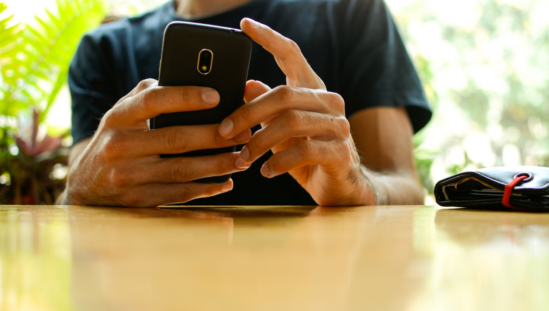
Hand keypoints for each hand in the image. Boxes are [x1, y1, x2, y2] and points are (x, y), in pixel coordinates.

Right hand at [66, 79, 251, 206]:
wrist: (86, 184)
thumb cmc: (114, 139)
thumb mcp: (121, 114)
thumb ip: (145, 95)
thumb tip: (185, 77)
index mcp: (118, 118)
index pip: (154, 101)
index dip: (186, 97)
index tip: (217, 95)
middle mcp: (120, 146)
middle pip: (176, 139)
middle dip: (216, 136)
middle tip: (244, 132)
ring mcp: (128, 176)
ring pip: (182, 170)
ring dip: (217, 165)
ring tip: (242, 158)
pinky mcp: (138, 200)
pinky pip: (179, 194)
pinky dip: (205, 189)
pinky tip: (225, 182)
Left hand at [217, 19, 368, 205]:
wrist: (341, 188)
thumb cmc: (307, 157)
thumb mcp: (282, 131)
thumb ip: (268, 108)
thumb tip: (245, 85)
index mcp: (313, 90)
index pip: (292, 55)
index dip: (269, 38)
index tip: (244, 25)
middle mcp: (329, 102)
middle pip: (283, 94)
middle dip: (248, 113)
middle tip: (225, 132)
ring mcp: (339, 126)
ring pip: (292, 122)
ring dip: (260, 142)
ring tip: (244, 158)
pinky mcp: (341, 153)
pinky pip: (304, 151)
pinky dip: (279, 163)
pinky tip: (266, 172)